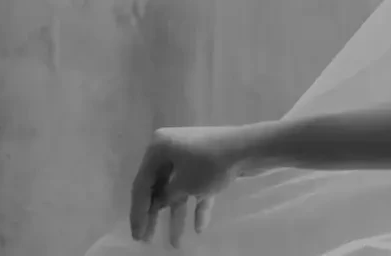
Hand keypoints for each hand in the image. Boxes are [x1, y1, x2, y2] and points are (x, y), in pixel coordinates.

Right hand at [127, 125, 246, 246]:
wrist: (253, 147)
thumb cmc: (210, 164)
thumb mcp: (182, 184)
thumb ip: (165, 197)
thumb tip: (158, 204)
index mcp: (157, 149)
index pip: (141, 185)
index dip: (138, 213)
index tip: (137, 235)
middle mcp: (171, 150)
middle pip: (159, 189)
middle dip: (155, 217)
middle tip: (148, 240)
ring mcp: (192, 157)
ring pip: (179, 191)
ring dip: (178, 216)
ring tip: (176, 243)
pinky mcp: (210, 165)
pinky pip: (198, 188)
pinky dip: (198, 206)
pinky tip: (200, 228)